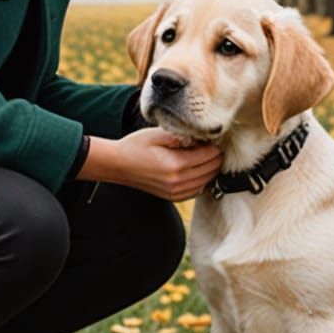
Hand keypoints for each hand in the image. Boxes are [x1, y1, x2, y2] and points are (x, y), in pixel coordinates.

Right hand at [81, 128, 223, 201]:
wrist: (118, 165)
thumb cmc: (136, 146)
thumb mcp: (158, 134)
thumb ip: (183, 136)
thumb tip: (203, 138)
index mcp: (175, 164)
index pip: (209, 155)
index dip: (214, 145)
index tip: (211, 136)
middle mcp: (178, 181)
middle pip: (212, 169)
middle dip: (215, 156)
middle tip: (211, 144)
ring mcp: (175, 192)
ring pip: (208, 181)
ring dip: (211, 169)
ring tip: (205, 155)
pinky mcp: (173, 197)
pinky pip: (198, 191)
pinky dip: (203, 180)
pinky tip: (198, 169)